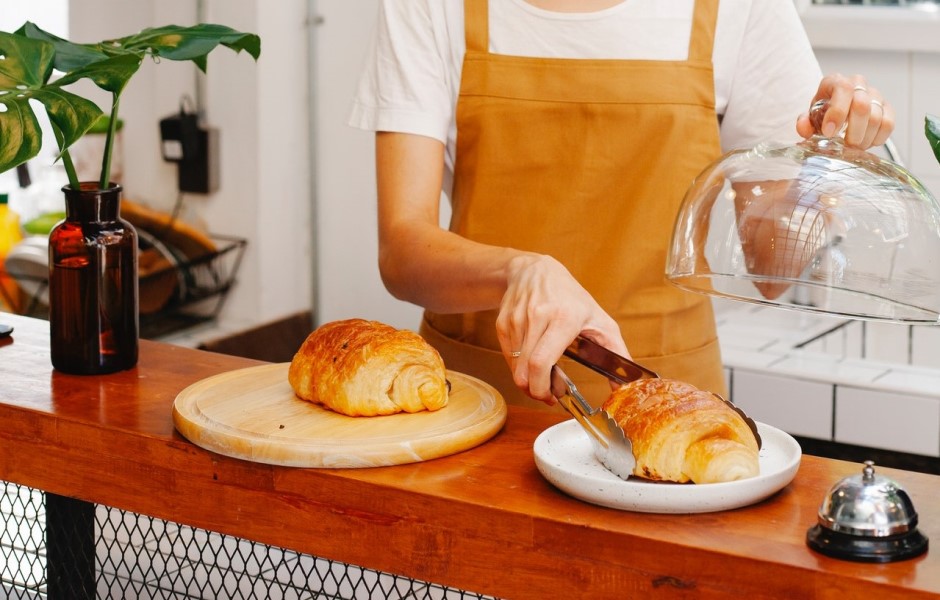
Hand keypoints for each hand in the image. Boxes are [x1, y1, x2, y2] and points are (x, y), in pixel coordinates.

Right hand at [494, 254, 627, 403]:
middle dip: (533, 390)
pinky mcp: (503, 323)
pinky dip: (518, 365)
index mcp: (563, 318)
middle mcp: (537, 317)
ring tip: (541, 373)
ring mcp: (517, 320)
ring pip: (515, 366)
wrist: (535, 271)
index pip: (541, 362)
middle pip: (524, 370)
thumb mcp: (599, 319)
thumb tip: (624, 385)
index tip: (551, 396)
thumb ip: (617, 353)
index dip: (541, 387)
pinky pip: (507, 356)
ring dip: (527, 378)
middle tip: (546, 393)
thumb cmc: (570, 297)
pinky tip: (531, 358)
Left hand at [796, 73, 893, 149]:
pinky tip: (866, 143)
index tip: (829, 133)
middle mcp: (858, 84)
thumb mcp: (811, 117)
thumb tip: (803, 128)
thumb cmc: (823, 113)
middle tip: (845, 145)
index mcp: (836, 82)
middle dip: (853, 131)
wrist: (838, 111)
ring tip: (853, 147)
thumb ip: (805, 123)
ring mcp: (875, 94)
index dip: (837, 113)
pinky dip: (877, 138)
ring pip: (876, 117)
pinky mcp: (887, 107)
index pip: (843, 90)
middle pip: (862, 106)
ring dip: (864, 138)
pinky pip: (888, 124)